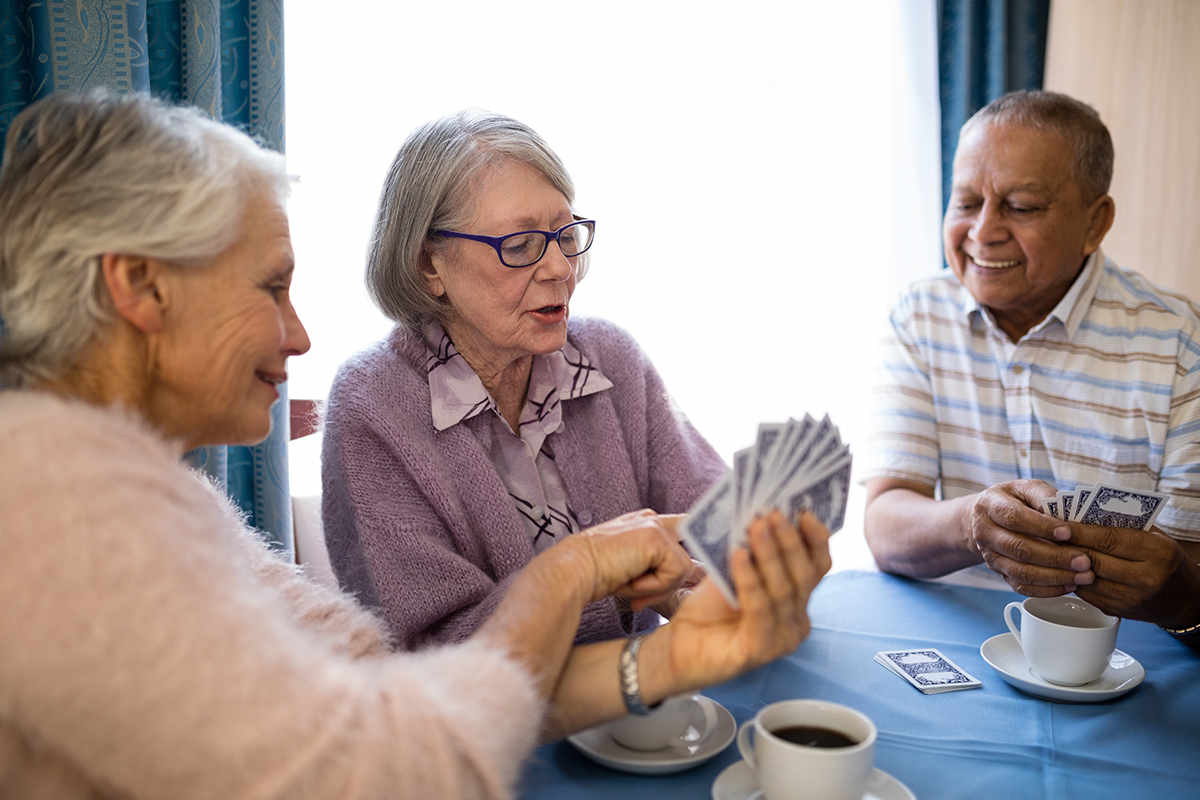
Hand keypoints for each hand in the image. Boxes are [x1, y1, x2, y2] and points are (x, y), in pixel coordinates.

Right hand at [571, 510, 692, 609]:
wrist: (573, 571)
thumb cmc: (596, 574)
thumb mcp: (631, 565)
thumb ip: (656, 565)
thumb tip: (685, 575)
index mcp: (646, 523)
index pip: (684, 531)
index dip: (688, 550)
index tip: (686, 568)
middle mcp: (653, 519)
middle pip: (684, 560)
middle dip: (665, 585)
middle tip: (638, 596)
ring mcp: (655, 525)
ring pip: (683, 569)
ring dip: (658, 588)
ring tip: (630, 585)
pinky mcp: (656, 537)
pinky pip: (675, 573)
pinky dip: (655, 586)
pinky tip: (631, 581)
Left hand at [656, 510, 830, 690]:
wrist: (678, 647)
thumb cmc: (708, 608)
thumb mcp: (735, 572)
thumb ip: (753, 552)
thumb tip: (762, 514)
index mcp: (797, 602)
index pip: (817, 567)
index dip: (815, 538)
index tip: (802, 511)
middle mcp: (796, 622)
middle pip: (804, 576)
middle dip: (789, 541)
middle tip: (772, 514)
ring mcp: (781, 639)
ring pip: (783, 590)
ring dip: (770, 554)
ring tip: (755, 526)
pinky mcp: (759, 651)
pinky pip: (760, 609)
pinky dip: (750, 580)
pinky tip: (739, 556)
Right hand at [965, 480, 1092, 594]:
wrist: (987, 517)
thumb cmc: (1015, 500)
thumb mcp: (1027, 488)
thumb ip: (1045, 497)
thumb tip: (1070, 513)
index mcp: (990, 506)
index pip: (1014, 517)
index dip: (1041, 526)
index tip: (1068, 533)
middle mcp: (985, 532)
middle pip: (1019, 549)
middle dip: (1055, 557)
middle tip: (1084, 561)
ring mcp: (990, 556)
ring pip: (1021, 572)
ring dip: (1055, 577)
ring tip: (1083, 576)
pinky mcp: (999, 573)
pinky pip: (1022, 587)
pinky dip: (1048, 589)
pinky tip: (1070, 585)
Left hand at [1062, 523, 1199, 625]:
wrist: (1181, 596)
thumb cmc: (1163, 557)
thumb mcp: (1153, 536)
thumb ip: (1123, 526)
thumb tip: (1080, 514)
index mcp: (1156, 553)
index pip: (1109, 539)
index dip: (1080, 532)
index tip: (1059, 524)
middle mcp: (1145, 578)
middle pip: (1094, 560)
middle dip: (1067, 546)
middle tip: (1046, 535)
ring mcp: (1130, 598)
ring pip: (1086, 579)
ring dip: (1065, 564)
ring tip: (1050, 550)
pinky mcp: (1117, 611)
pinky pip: (1085, 593)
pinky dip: (1071, 578)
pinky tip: (1062, 567)